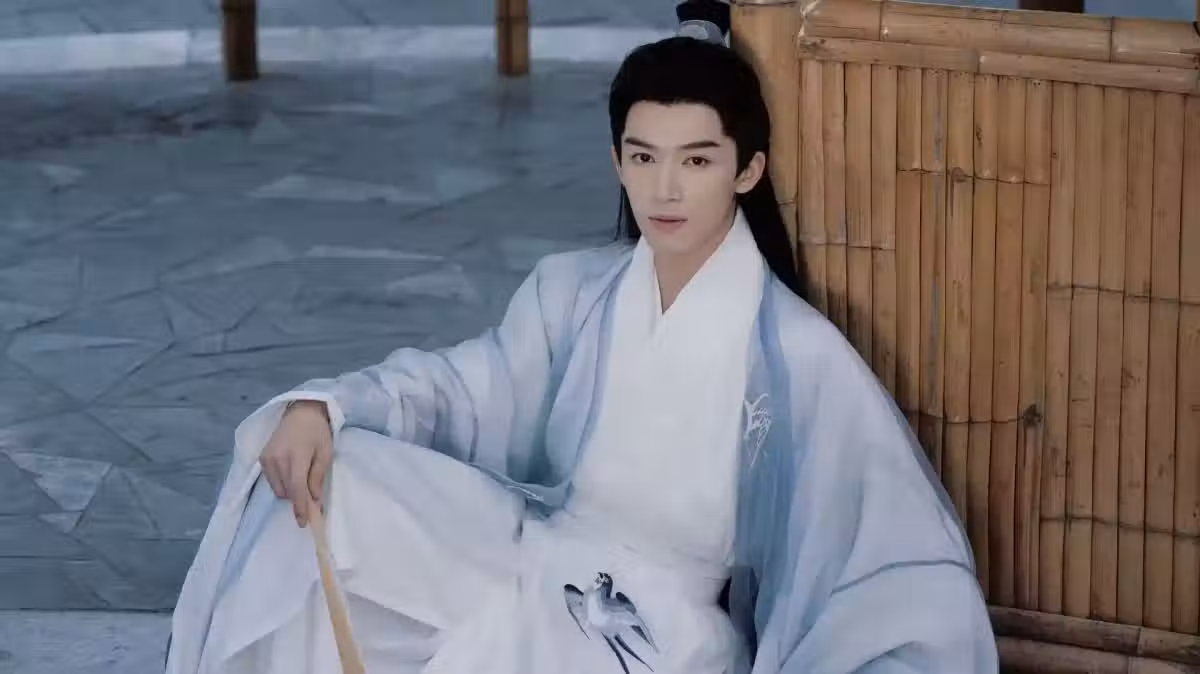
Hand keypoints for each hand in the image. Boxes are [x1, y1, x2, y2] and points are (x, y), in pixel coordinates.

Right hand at [259, 400, 333, 526]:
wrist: (301, 411)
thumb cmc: (318, 431)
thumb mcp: (326, 452)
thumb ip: (318, 477)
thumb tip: (314, 500)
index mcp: (295, 455)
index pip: (296, 488)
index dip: (300, 507)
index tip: (304, 522)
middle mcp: (277, 458)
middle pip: (286, 491)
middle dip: (298, 500)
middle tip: (312, 500)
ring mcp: (266, 458)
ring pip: (278, 489)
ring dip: (290, 492)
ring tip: (302, 479)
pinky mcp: (262, 459)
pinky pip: (271, 482)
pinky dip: (282, 483)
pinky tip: (291, 473)